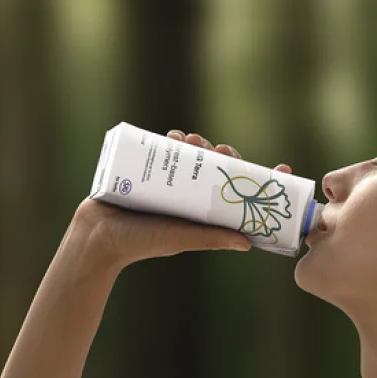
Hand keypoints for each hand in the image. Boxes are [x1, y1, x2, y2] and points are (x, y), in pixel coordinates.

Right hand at [70, 130, 292, 270]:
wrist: (95, 236)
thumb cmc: (140, 242)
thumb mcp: (181, 238)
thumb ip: (210, 238)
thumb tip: (248, 242)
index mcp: (201, 210)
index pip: (237, 191)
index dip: (258, 178)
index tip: (281, 168)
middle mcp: (189, 193)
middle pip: (215, 167)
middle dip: (223, 153)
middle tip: (222, 150)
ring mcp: (167, 180)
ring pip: (192, 154)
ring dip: (198, 141)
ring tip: (196, 139)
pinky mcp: (146, 169)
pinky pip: (165, 148)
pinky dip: (173, 138)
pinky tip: (177, 135)